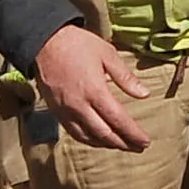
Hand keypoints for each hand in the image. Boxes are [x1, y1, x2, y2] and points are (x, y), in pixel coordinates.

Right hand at [30, 23, 154, 150]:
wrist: (43, 41)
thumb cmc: (77, 44)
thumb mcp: (107, 54)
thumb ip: (125, 77)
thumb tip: (144, 94)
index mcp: (95, 91)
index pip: (118, 120)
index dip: (133, 134)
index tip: (145, 141)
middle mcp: (79, 105)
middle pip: (104, 134)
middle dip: (123, 144)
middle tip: (138, 148)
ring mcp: (66, 110)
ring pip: (88, 137)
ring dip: (106, 145)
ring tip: (121, 146)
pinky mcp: (56, 111)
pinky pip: (74, 132)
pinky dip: (89, 140)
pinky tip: (98, 139)